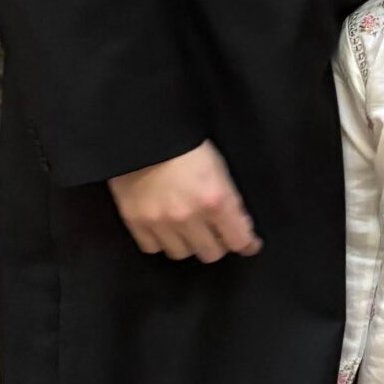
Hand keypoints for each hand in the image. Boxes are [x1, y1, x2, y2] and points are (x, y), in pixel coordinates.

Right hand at [108, 142, 259, 261]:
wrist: (142, 130)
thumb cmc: (186, 142)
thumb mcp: (219, 167)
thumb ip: (230, 200)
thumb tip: (239, 225)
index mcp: (215, 200)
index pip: (238, 240)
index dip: (246, 243)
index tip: (248, 243)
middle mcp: (189, 216)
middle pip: (211, 253)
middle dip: (216, 243)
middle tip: (214, 233)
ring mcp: (160, 222)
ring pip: (182, 253)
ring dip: (188, 243)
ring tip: (186, 229)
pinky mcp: (135, 221)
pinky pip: (153, 247)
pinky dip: (160, 240)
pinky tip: (163, 227)